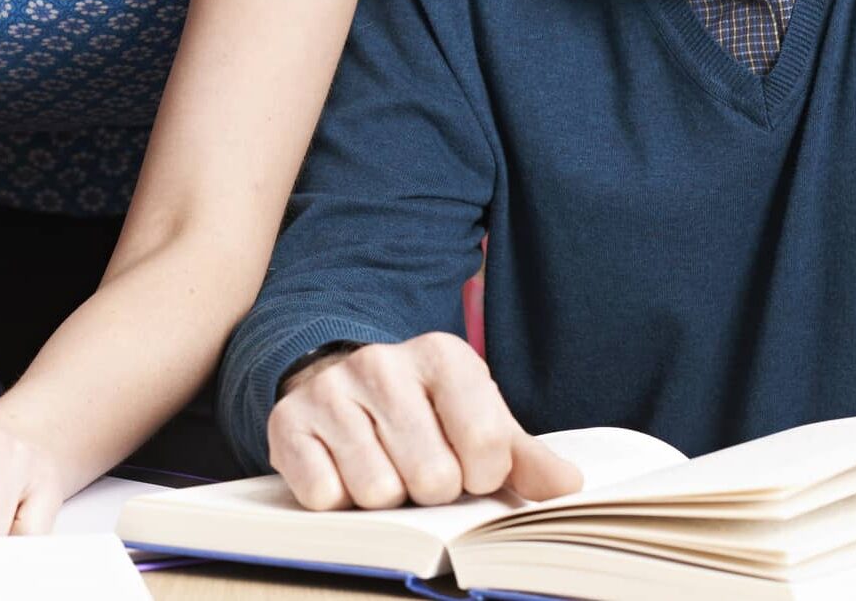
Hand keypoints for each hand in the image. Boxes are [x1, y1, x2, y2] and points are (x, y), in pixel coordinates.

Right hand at [267, 332, 582, 510]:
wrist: (340, 388)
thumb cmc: (424, 414)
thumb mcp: (477, 423)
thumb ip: (524, 457)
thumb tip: (568, 486)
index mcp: (443, 356)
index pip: (487, 448)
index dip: (482, 477)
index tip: (468, 467)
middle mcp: (383, 363)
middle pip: (433, 478)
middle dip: (430, 490)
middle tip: (418, 469)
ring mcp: (331, 391)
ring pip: (378, 491)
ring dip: (384, 498)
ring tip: (381, 468)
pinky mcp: (287, 423)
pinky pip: (325, 495)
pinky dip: (337, 498)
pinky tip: (341, 470)